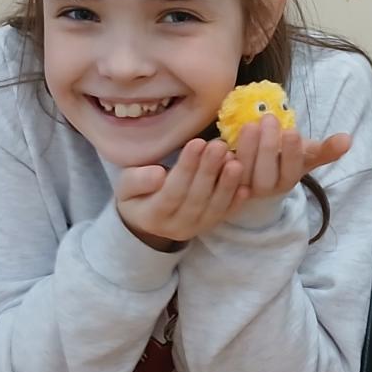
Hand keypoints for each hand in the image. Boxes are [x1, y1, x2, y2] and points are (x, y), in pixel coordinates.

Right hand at [116, 138, 244, 250]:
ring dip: (227, 184)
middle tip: (220, 145)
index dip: (186, 168)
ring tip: (235, 161)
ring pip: (214, 208)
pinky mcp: (211, 225)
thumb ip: (138, 180)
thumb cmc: (137, 195)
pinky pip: (226, 214)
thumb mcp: (126, 186)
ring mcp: (196, 228)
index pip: (172, 191)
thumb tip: (158, 175)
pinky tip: (245, 186)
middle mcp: (176, 226)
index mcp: (153, 215)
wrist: (147, 221)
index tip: (197, 142)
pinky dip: (236, 201)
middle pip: (196, 198)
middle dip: (209, 171)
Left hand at [228, 116, 351, 203]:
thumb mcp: (305, 155)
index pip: (291, 171)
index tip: (292, 132)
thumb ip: (325, 149)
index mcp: (287, 181)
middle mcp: (265, 189)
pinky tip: (224, 141)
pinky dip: (223, 159)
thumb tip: (348, 139)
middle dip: (267, 147)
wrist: (256, 174)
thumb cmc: (283, 159)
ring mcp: (243, 188)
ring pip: (244, 173)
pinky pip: (221, 173)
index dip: (291, 154)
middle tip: (268, 119)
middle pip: (266, 175)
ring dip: (246, 149)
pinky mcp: (224, 183)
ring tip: (250, 125)